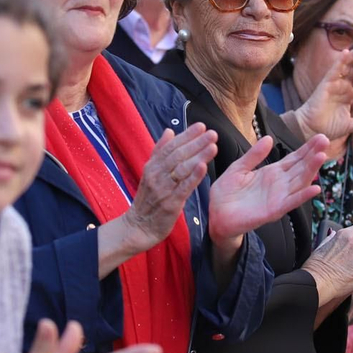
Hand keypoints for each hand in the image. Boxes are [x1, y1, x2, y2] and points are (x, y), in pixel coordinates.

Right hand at [125, 125, 216, 253]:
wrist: (138, 226)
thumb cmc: (148, 199)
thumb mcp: (150, 172)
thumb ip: (159, 151)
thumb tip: (169, 131)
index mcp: (153, 166)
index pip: (171, 146)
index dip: (186, 136)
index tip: (201, 126)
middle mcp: (157, 174)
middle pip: (178, 155)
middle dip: (196, 143)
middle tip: (212, 133)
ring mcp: (163, 189)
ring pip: (182, 169)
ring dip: (198, 156)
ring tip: (213, 146)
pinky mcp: (170, 203)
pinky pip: (183, 188)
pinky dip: (193, 177)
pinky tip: (203, 167)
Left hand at [206, 133, 328, 243]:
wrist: (216, 215)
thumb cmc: (227, 194)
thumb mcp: (239, 168)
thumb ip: (254, 155)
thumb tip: (269, 138)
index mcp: (272, 173)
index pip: (294, 158)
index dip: (307, 148)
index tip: (320, 137)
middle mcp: (279, 184)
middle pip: (301, 167)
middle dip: (313, 154)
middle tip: (325, 140)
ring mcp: (278, 197)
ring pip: (300, 182)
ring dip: (311, 170)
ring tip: (322, 156)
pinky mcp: (273, 211)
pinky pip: (291, 202)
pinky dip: (303, 196)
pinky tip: (315, 188)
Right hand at [292, 47, 352, 140]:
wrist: (312, 130)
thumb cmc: (328, 127)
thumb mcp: (351, 125)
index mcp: (350, 95)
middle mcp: (343, 87)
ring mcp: (335, 84)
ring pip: (346, 66)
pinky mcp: (326, 84)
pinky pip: (334, 70)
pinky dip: (340, 61)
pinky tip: (347, 53)